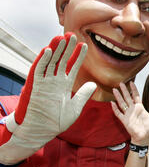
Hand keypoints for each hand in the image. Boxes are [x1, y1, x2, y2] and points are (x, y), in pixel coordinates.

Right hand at [0, 34, 95, 163]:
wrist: (42, 131)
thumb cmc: (57, 122)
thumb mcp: (75, 107)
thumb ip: (83, 95)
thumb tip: (93, 84)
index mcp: (64, 85)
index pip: (72, 67)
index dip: (78, 56)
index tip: (84, 45)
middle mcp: (55, 81)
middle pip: (61, 60)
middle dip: (67, 48)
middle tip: (73, 35)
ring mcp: (45, 82)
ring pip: (51, 62)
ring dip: (56, 49)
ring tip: (62, 37)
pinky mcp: (36, 86)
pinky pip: (39, 70)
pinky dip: (43, 60)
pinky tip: (49, 50)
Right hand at [112, 81, 148, 145]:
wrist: (144, 137)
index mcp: (140, 107)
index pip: (136, 96)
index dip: (133, 89)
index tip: (131, 82)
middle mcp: (133, 109)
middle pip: (127, 97)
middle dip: (124, 90)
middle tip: (121, 83)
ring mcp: (128, 114)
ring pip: (122, 103)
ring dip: (118, 97)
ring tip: (114, 89)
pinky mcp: (124, 120)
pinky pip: (118, 113)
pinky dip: (115, 108)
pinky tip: (112, 103)